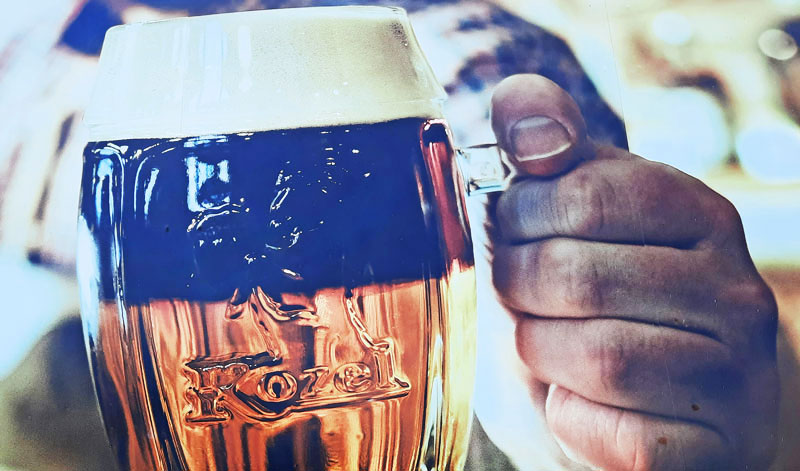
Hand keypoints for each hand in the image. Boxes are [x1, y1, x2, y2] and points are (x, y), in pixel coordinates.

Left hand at [486, 75, 778, 469]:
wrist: (650, 401)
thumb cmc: (594, 297)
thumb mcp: (569, 211)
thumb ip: (542, 145)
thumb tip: (522, 114)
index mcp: (698, 216)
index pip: (585, 196)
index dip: (519, 219)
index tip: (510, 234)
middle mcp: (735, 291)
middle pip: (576, 276)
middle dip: (519, 293)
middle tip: (521, 299)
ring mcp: (736, 376)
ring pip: (595, 356)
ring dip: (542, 356)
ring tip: (547, 349)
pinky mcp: (714, 448)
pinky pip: (611, 432)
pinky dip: (570, 420)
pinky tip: (577, 403)